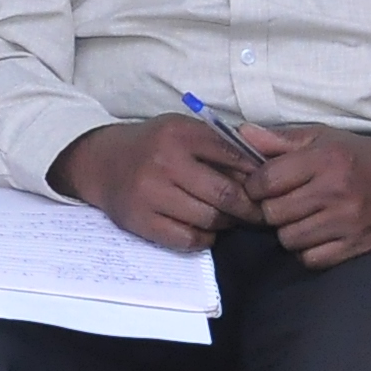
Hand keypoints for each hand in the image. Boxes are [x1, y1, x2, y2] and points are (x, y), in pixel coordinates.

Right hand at [52, 115, 261, 252]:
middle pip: (224, 194)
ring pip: (208, 219)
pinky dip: (204, 238)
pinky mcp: (140, 221)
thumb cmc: (153, 146)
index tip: (268, 188)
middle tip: (260, 213)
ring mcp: (150, 194)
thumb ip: (218, 144)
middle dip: (249, 208)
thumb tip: (261, 170)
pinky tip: (205, 230)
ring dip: (225, 223)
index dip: (257, 177)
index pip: (233, 157)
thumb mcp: (182, 130)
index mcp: (180, 134)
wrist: (102, 162)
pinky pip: (186, 239)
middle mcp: (164, 162)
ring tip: (229, 219)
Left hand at [228, 120, 370, 269]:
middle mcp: (336, 191)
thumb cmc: (360, 158)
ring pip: (289, 239)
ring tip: (302, 218)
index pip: (267, 180)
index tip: (261, 186)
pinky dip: (308, 251)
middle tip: (283, 203)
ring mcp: (347, 221)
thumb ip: (280, 139)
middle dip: (271, 209)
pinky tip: (316, 236)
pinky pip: (311, 259)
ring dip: (289, 231)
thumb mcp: (323, 139)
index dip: (255, 186)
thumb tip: (241, 134)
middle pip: (273, 213)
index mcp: (325, 159)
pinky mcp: (356, 246)